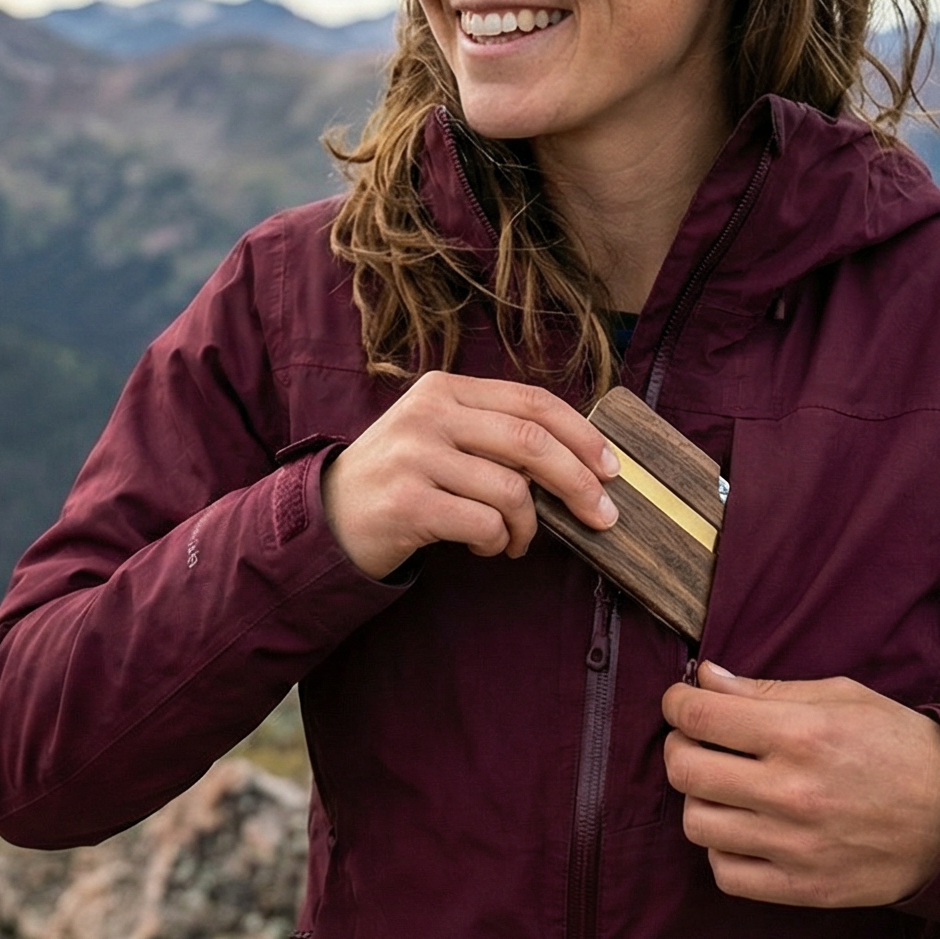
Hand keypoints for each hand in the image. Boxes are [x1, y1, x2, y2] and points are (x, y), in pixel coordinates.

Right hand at [319, 371, 618, 579]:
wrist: (329, 517)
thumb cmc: (400, 479)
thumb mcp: (438, 436)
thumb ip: (492, 434)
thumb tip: (578, 460)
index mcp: (443, 389)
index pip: (532, 401)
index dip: (582, 435)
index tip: (611, 468)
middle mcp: (428, 414)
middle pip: (531, 440)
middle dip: (578, 482)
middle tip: (601, 515)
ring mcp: (414, 457)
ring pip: (511, 490)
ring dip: (528, 527)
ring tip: (514, 542)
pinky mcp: (407, 503)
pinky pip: (483, 524)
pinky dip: (496, 544)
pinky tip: (483, 548)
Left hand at [661, 662, 939, 907]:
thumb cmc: (899, 746)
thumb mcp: (842, 697)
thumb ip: (768, 690)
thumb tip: (705, 680)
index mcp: (801, 734)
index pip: (698, 716)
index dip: (676, 703)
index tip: (682, 702)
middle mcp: (792, 791)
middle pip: (684, 770)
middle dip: (679, 747)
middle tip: (697, 741)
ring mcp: (796, 845)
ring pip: (696, 823)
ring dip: (700, 799)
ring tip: (725, 786)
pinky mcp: (804, 887)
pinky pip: (725, 873)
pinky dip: (723, 849)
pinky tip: (744, 828)